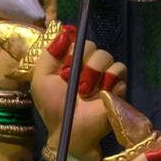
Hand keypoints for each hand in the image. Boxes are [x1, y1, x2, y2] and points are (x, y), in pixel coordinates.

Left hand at [31, 25, 127, 160]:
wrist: (70, 130)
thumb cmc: (53, 106)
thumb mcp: (41, 80)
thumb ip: (49, 54)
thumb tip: (66, 31)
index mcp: (68, 61)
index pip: (74, 39)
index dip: (69, 49)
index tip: (63, 65)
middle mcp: (86, 64)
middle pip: (90, 44)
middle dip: (80, 61)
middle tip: (73, 81)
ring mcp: (103, 73)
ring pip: (105, 55)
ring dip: (93, 72)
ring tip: (85, 91)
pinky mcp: (118, 84)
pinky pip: (119, 69)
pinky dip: (110, 79)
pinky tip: (101, 93)